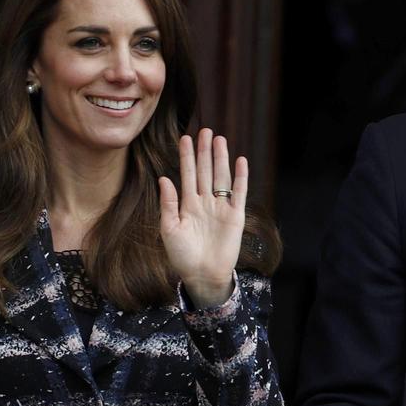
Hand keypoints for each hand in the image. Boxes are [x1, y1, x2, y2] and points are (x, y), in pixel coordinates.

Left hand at [159, 128, 247, 306]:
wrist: (203, 275)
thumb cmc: (182, 256)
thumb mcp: (169, 229)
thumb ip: (168, 204)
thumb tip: (164, 178)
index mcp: (187, 204)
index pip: (187, 174)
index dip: (186, 157)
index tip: (184, 137)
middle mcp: (204, 202)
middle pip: (205, 171)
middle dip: (204, 151)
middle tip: (205, 130)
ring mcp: (220, 208)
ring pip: (221, 177)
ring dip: (221, 159)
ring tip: (220, 139)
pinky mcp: (235, 216)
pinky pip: (238, 193)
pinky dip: (240, 177)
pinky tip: (240, 161)